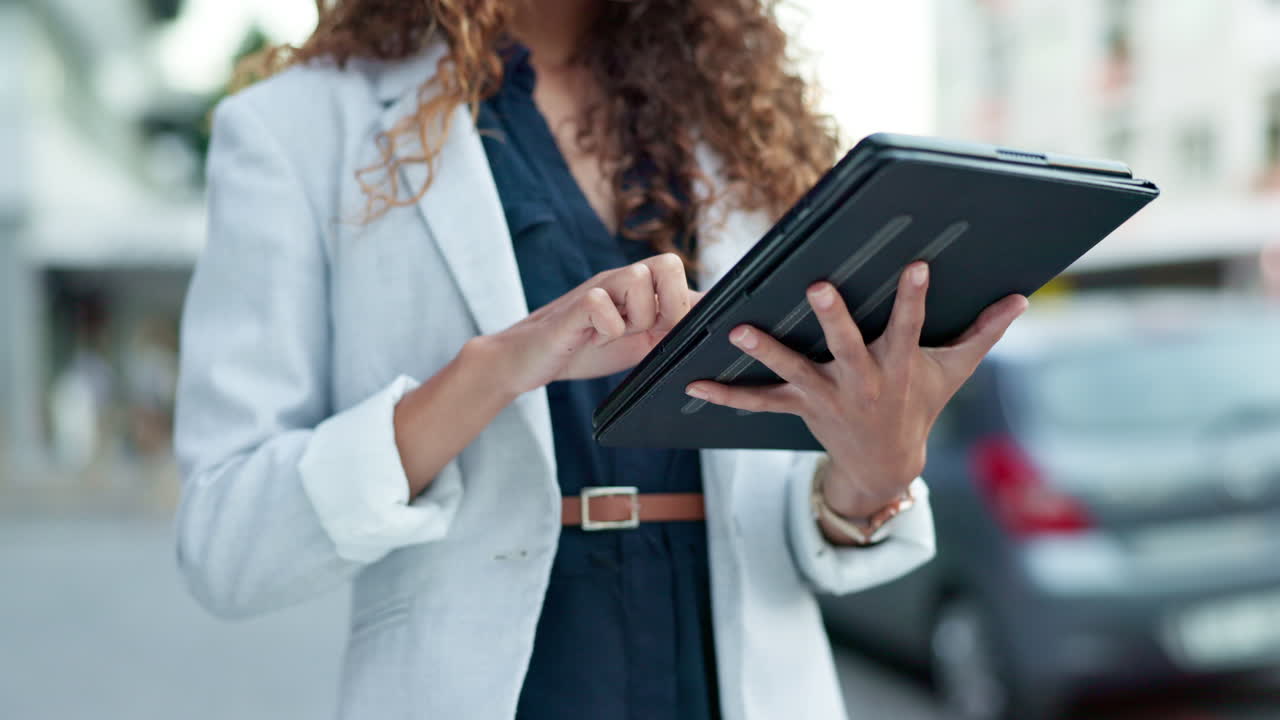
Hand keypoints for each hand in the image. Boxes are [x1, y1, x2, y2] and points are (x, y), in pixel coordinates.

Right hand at [489, 253, 702, 394]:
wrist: (528, 359)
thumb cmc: (584, 347)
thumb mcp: (639, 340)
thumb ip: (671, 327)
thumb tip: (713, 319)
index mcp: (639, 288)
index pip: (680, 272)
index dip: (692, 303)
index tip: (682, 333)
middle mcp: (620, 280)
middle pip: (668, 263)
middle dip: (670, 306)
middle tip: (651, 333)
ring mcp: (597, 290)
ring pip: (638, 278)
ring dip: (638, 318)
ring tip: (618, 336)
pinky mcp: (574, 308)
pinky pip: (601, 304)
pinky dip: (607, 329)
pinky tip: (595, 339)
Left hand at [685, 262, 1027, 517]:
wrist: (885, 463)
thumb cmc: (919, 404)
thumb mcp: (952, 371)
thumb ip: (983, 332)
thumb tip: (1021, 298)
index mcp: (897, 367)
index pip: (908, 328)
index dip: (912, 298)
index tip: (915, 265)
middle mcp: (859, 382)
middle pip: (846, 347)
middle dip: (833, 319)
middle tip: (817, 287)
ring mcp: (825, 397)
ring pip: (793, 371)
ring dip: (766, 352)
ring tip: (737, 330)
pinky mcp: (798, 408)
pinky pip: (758, 403)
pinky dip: (726, 395)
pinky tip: (692, 384)